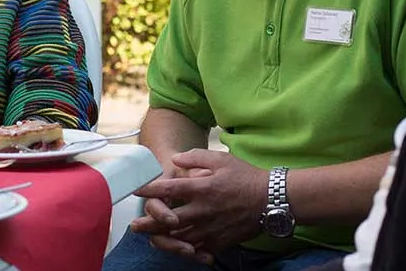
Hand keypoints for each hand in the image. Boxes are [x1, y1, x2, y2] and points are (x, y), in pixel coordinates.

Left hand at [133, 149, 267, 255]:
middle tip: (134, 225)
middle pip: (168, 220)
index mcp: (202, 187)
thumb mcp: (221, 159)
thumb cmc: (246, 177)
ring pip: (180, 237)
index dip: (150, 189)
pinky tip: (177, 247)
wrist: (271, 200)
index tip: (135, 190)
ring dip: (163, 238)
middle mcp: (203, 210)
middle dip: (149, 222)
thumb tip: (175, 158)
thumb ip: (196, 157)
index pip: (169, 188)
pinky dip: (185, 248)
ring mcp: (210, 228)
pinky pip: (197, 248)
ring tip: (150, 237)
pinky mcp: (219, 241)